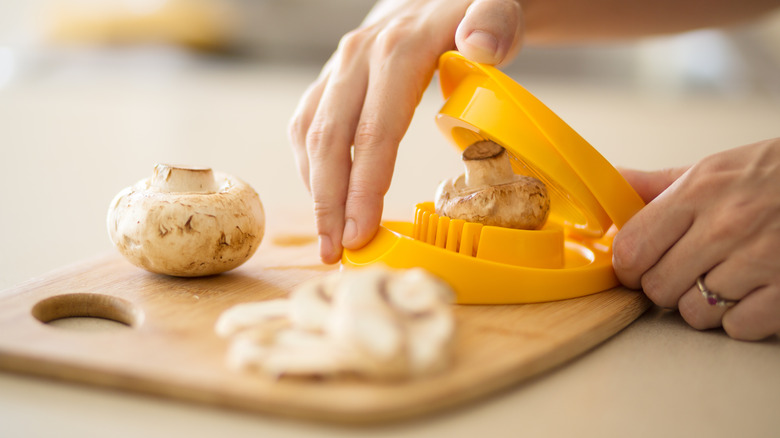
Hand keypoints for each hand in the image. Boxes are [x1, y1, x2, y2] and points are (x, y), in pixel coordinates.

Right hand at [288, 0, 523, 262]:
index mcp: (396, 51)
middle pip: (330, 140)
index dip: (363, 188)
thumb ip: (496, 21)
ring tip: (327, 241)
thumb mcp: (496, 7)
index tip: (360, 236)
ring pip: (309, 137)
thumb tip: (479, 45)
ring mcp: (338, 71)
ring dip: (315, 193)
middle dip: (329, 204)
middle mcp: (356, 60)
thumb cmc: (469, 12)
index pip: (373, 130)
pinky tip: (325, 203)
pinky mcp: (330, 83)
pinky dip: (311, 170)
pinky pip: (306, 128)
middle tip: (335, 255)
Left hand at [613, 138, 779, 339]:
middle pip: (657, 287)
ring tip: (726, 280)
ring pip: (694, 313)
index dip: (628, 266)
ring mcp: (760, 259)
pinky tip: (754, 292)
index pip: (631, 249)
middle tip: (687, 272)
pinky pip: (737, 327)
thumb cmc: (773, 177)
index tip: (638, 266)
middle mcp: (726, 226)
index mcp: (698, 192)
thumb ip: (656, 185)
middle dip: (665, 286)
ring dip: (704, 305)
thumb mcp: (713, 170)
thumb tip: (610, 181)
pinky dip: (742, 318)